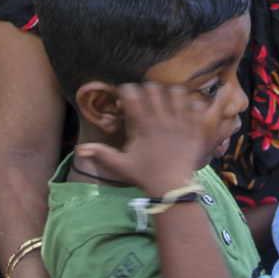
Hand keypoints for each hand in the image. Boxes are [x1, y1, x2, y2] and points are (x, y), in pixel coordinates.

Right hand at [76, 83, 208, 195]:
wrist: (171, 188)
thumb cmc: (145, 176)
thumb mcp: (121, 165)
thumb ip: (102, 154)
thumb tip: (80, 150)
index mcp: (142, 127)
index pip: (132, 96)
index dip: (127, 90)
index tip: (127, 94)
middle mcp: (161, 121)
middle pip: (154, 89)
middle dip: (149, 89)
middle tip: (148, 97)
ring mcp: (180, 124)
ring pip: (178, 93)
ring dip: (172, 93)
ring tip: (169, 100)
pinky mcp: (194, 130)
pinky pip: (198, 107)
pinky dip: (193, 105)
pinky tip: (188, 110)